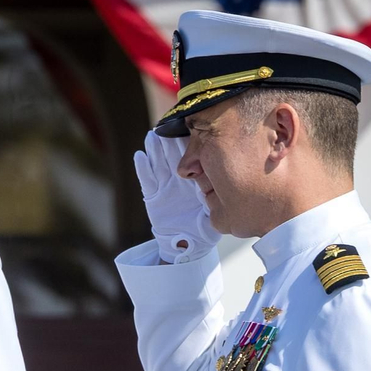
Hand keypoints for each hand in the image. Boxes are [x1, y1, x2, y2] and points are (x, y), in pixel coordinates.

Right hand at [133, 131, 217, 263]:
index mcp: (195, 180)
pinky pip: (146, 181)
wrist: (186, 244)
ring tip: (152, 136)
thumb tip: (229, 184)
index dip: (191, 144)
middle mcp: (179, 180)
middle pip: (174, 155)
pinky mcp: (153, 198)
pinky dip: (142, 169)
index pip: (193, 157)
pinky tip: (140, 156)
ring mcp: (165, 187)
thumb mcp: (216, 210)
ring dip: (155, 149)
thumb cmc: (203, 228)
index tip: (192, 130)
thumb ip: (219, 196)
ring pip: (159, 164)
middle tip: (169, 125)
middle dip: (171, 140)